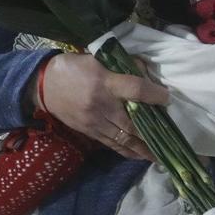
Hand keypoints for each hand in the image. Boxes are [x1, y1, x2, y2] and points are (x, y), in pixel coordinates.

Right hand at [34, 54, 167, 159]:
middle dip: (153, 132)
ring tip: (160, 155)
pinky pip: (112, 144)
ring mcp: (95, 122)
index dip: (154, 95)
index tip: (167, 98)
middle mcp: (102, 105)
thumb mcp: (96, 58)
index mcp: (104, 82)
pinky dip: (127, 151)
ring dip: (143, 148)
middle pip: (132, 122)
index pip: (135, 90)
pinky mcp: (89, 132)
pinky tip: (140, 155)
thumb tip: (145, 72)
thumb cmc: (72, 68)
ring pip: (123, 138)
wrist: (43, 86)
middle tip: (171, 138)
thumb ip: (122, 64)